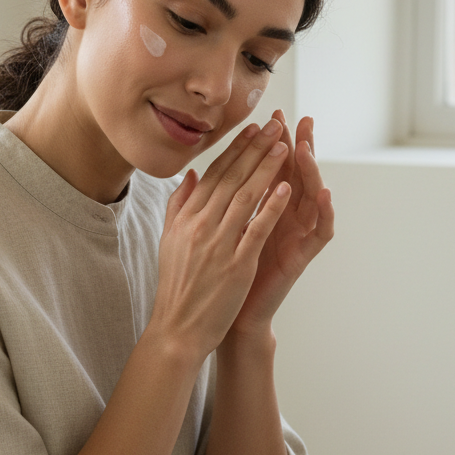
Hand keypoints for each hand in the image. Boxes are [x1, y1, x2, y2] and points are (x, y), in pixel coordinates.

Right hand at [150, 118, 293, 360]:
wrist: (177, 327)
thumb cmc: (176, 286)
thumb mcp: (169, 240)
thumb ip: (179, 205)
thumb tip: (191, 175)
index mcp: (186, 218)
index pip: (214, 175)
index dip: (235, 150)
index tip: (252, 129)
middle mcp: (200, 226)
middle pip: (232, 179)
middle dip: (255, 150)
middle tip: (275, 126)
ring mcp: (218, 244)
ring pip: (246, 198)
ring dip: (267, 169)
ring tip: (284, 146)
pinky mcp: (235, 265)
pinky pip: (256, 230)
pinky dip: (271, 208)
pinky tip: (285, 188)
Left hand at [227, 110, 333, 337]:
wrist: (225, 316)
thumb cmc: (219, 274)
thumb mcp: (213, 231)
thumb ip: (210, 202)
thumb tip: (197, 173)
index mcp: (260, 209)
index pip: (269, 168)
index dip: (268, 143)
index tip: (267, 116)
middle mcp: (282, 218)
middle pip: (295, 176)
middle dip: (298, 146)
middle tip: (300, 119)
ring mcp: (295, 236)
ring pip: (311, 197)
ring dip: (311, 171)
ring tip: (306, 148)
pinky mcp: (302, 257)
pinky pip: (321, 232)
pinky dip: (325, 212)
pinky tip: (324, 194)